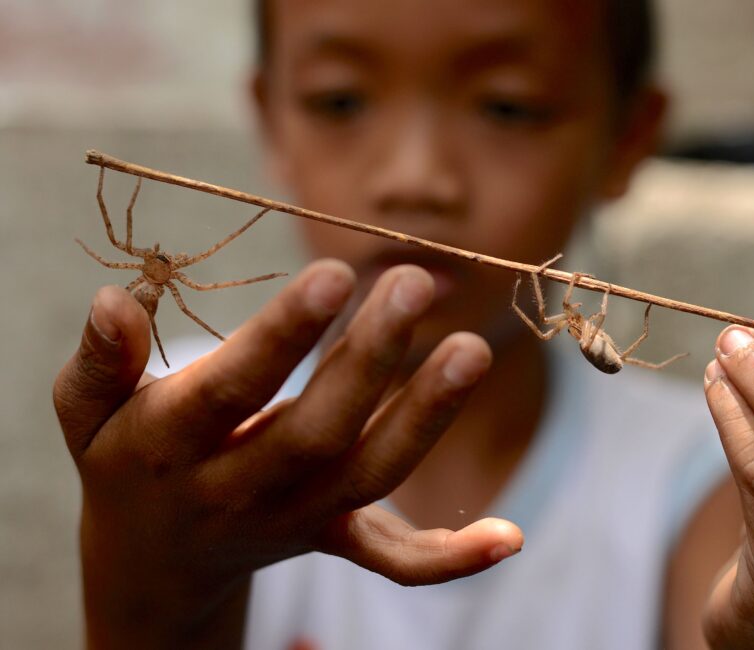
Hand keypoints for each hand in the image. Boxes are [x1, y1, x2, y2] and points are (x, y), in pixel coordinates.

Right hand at [53, 261, 522, 649]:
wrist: (158, 560)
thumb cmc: (127, 458)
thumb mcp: (86, 412)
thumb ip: (99, 361)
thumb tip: (116, 300)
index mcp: (173, 450)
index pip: (232, 392)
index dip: (283, 337)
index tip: (336, 275)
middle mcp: (242, 492)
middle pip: (317, 433)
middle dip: (370, 360)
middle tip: (414, 283)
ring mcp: (296, 520)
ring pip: (369, 476)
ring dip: (425, 419)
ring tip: (472, 349)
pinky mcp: (334, 536)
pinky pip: (394, 560)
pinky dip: (451, 558)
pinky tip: (509, 537)